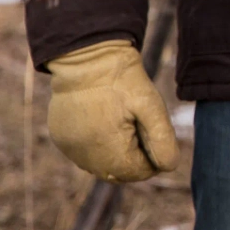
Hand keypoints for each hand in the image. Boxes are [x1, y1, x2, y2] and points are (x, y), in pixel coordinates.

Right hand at [45, 39, 178, 182]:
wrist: (87, 56)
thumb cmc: (122, 80)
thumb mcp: (151, 106)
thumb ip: (162, 140)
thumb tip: (168, 167)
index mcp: (107, 151)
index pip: (137, 173)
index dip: (152, 159)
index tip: (155, 133)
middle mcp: (83, 157)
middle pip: (117, 173)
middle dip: (133, 157)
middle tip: (139, 126)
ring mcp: (69, 148)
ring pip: (99, 165)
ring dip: (114, 152)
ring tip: (121, 120)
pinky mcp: (61, 138)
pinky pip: (83, 153)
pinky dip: (97, 145)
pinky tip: (104, 121)